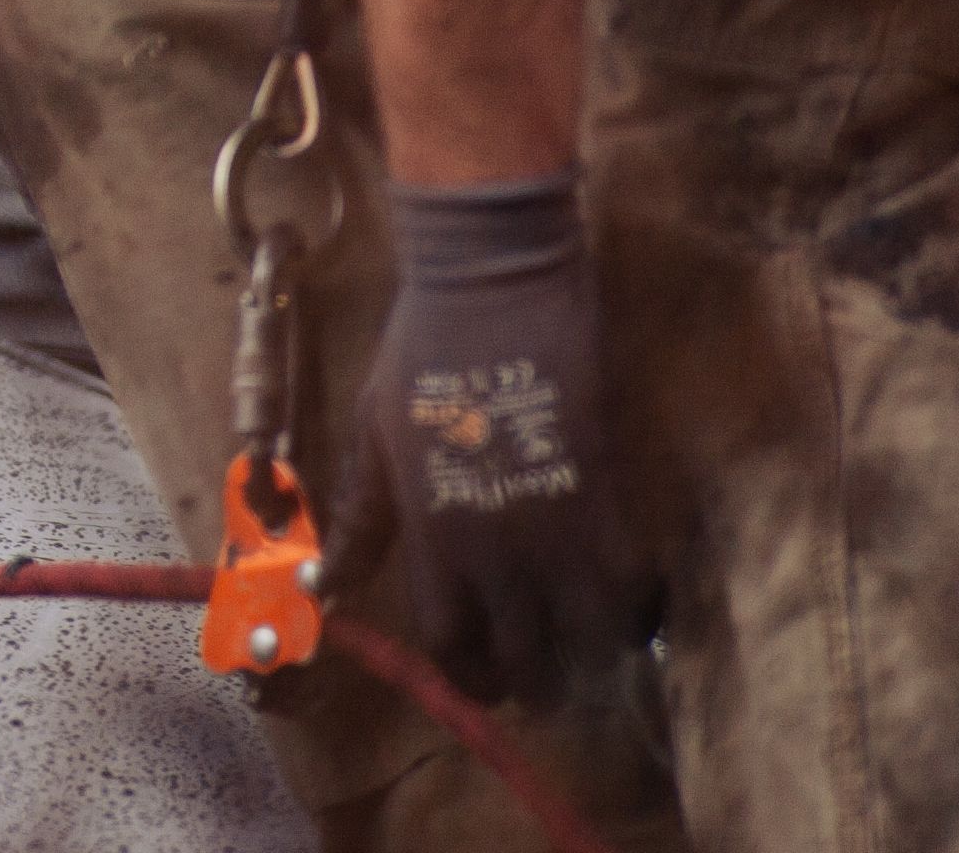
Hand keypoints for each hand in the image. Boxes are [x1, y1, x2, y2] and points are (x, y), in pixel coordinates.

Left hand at [348, 172, 652, 704]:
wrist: (490, 282)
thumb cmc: (419, 352)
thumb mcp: (372, 435)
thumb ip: (359, 517)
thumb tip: (324, 585)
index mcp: (429, 528)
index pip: (450, 641)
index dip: (467, 674)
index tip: (480, 675)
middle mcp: (493, 539)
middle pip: (525, 655)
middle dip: (531, 676)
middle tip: (537, 664)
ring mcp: (555, 518)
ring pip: (588, 632)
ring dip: (587, 648)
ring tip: (582, 638)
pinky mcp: (605, 489)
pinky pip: (632, 578)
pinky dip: (633, 602)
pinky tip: (622, 592)